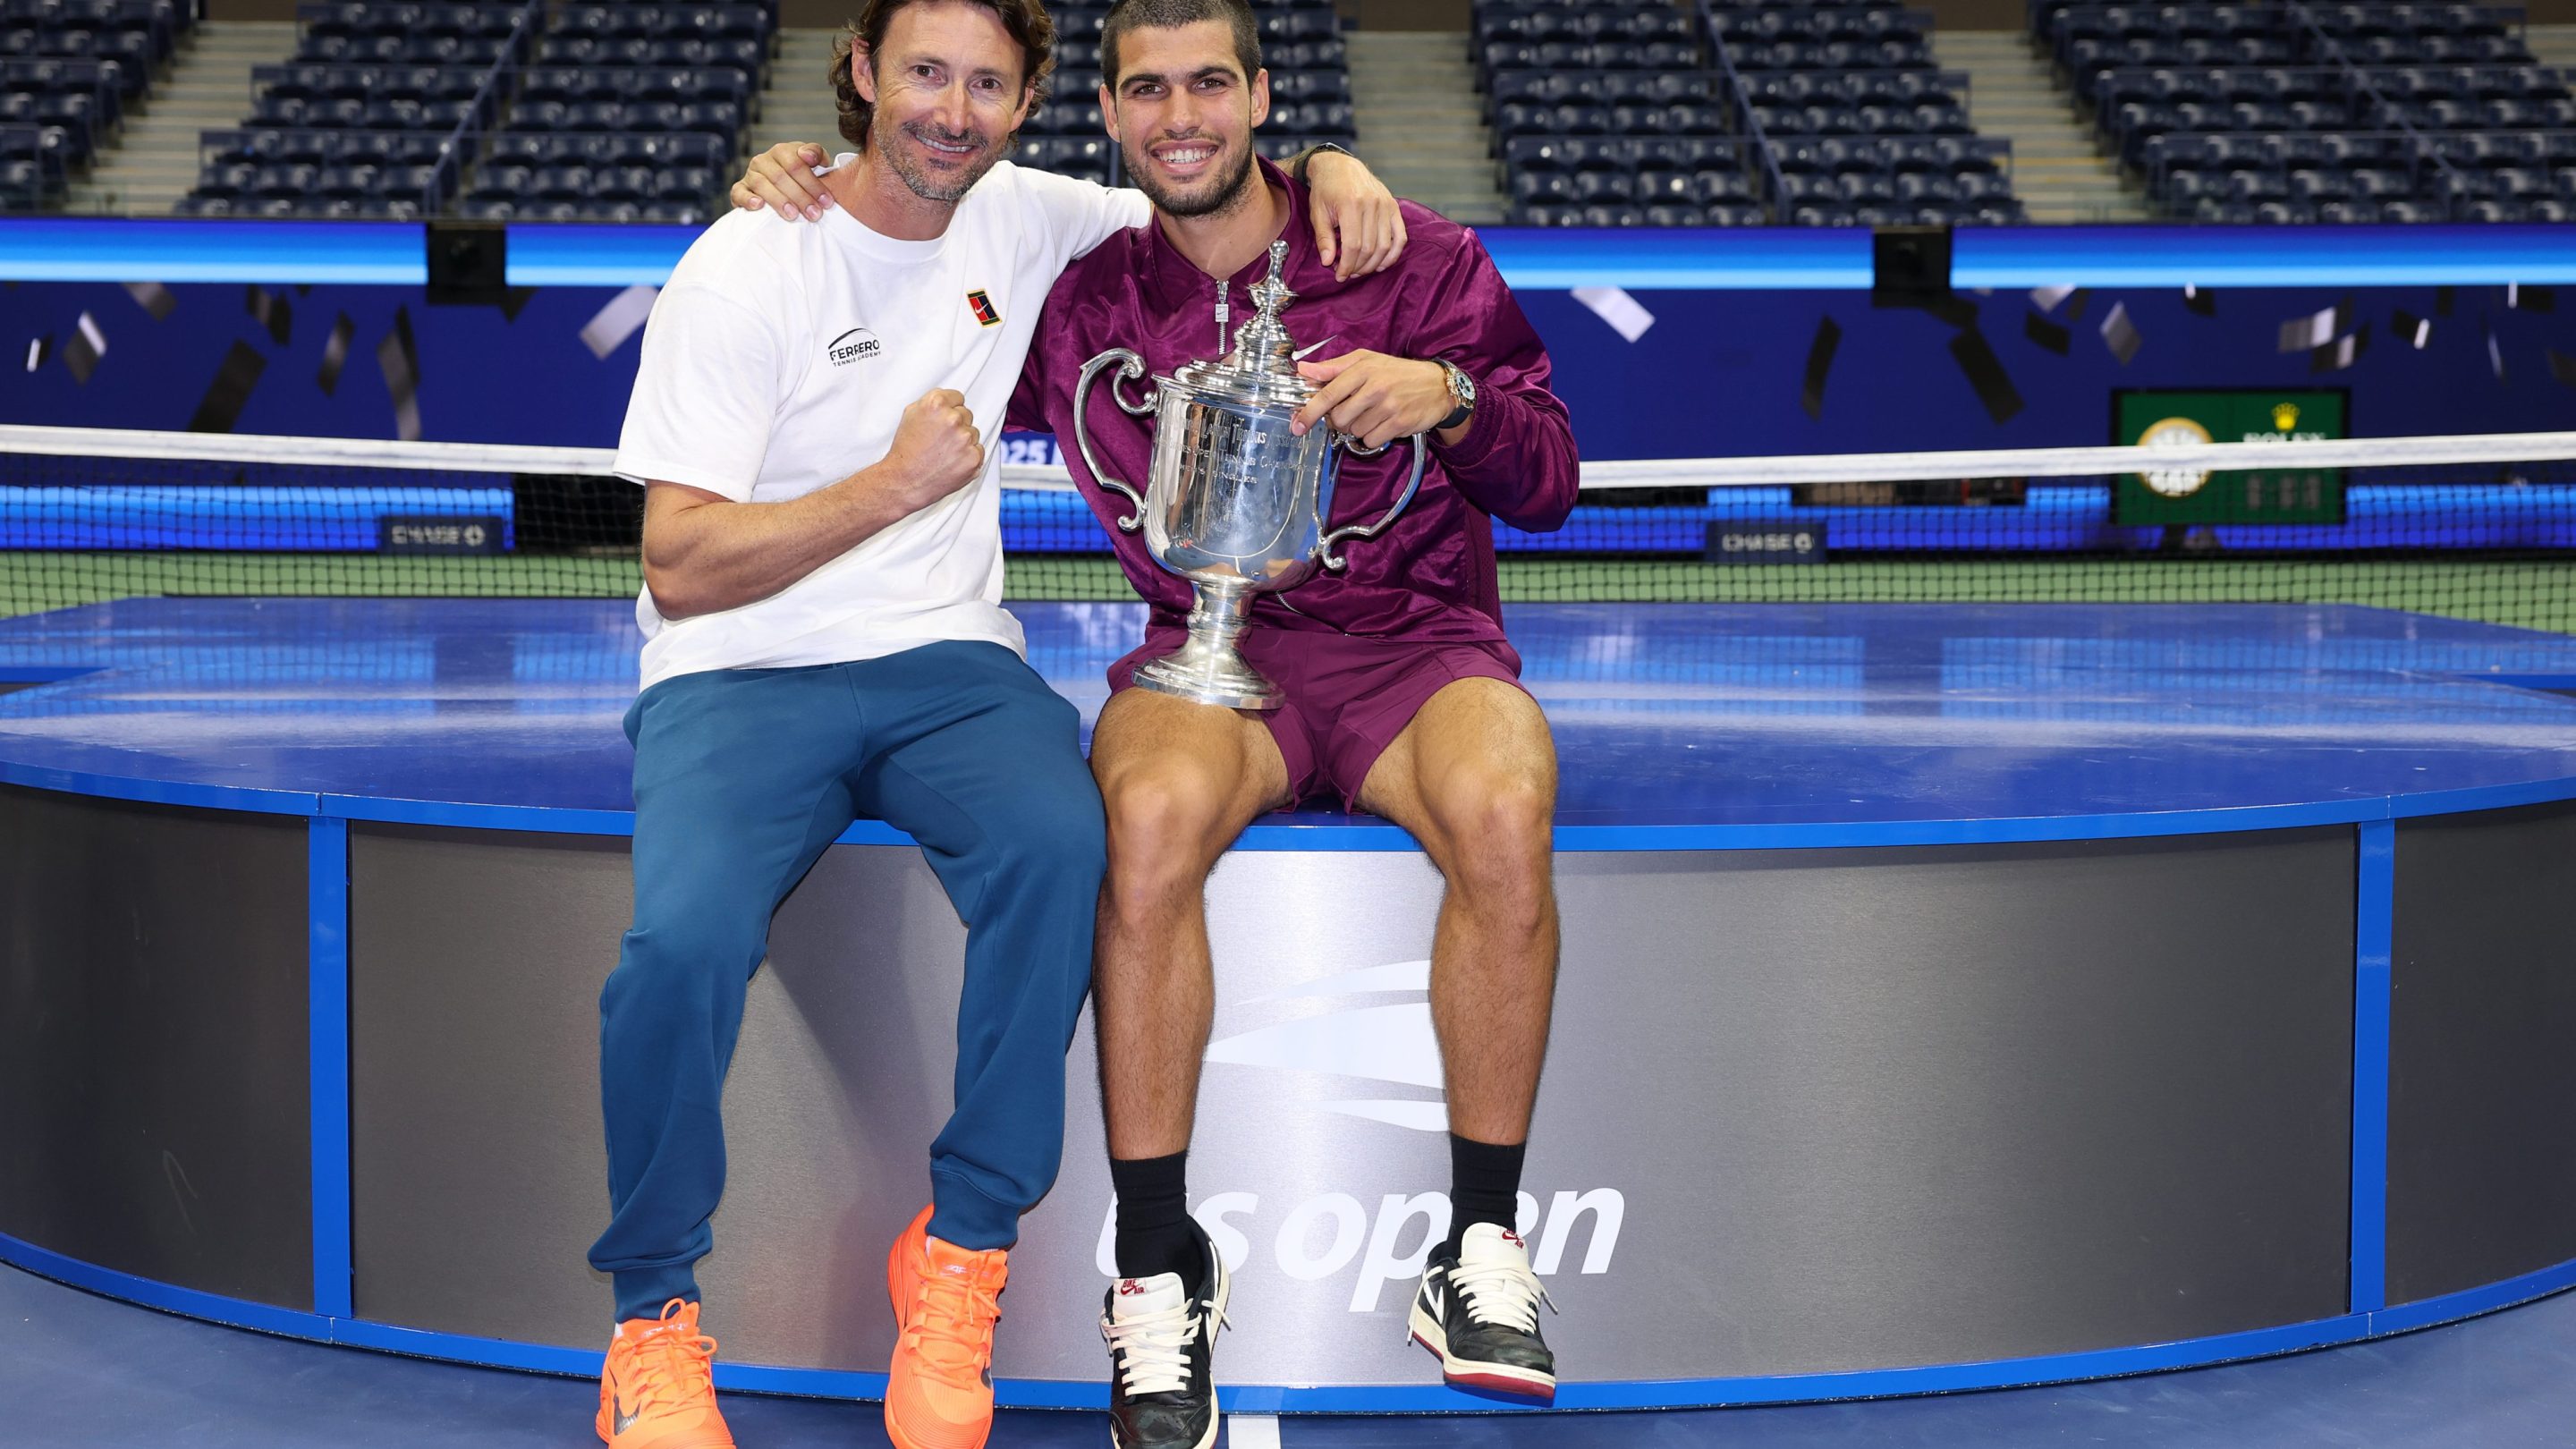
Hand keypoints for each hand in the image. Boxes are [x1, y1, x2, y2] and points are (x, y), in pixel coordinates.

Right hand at [731, 141, 834, 220]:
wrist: (780, 185)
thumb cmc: (801, 175)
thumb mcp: (813, 162)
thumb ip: (816, 154)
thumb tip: (809, 156)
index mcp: (782, 151)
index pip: (796, 164)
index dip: (813, 183)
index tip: (827, 201)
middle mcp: (763, 160)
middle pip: (780, 176)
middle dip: (800, 196)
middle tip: (814, 214)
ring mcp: (750, 174)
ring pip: (761, 184)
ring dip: (779, 201)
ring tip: (793, 215)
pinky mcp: (740, 189)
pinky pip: (739, 193)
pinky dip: (748, 199)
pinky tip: (759, 206)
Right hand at [873, 389, 985, 511]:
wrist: (905, 481)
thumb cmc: (906, 450)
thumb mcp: (911, 415)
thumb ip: (932, 402)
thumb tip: (949, 400)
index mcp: (936, 403)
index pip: (958, 397)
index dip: (949, 409)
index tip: (942, 420)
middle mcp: (953, 419)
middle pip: (967, 414)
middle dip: (956, 425)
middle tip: (940, 439)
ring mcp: (965, 439)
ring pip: (973, 433)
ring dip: (963, 441)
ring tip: (943, 452)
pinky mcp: (974, 458)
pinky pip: (978, 450)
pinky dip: (968, 456)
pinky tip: (951, 462)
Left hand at [1290, 351, 1450, 449]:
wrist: (1438, 386)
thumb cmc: (1398, 372)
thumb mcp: (1367, 360)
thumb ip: (1334, 367)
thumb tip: (1303, 370)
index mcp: (1363, 369)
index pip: (1328, 393)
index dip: (1309, 411)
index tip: (1297, 424)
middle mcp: (1375, 387)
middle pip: (1339, 417)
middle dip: (1339, 420)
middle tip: (1351, 411)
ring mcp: (1388, 406)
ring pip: (1354, 430)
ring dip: (1358, 427)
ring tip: (1373, 413)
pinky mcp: (1399, 423)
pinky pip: (1371, 440)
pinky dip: (1372, 436)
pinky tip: (1383, 423)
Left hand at [1304, 151, 1405, 281]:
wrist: (1340, 165)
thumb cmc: (1326, 189)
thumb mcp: (1317, 212)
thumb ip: (1323, 238)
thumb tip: (1327, 262)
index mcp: (1350, 204)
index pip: (1353, 245)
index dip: (1347, 265)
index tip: (1340, 275)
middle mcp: (1371, 204)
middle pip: (1369, 248)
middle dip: (1358, 266)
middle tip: (1348, 274)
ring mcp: (1385, 205)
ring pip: (1385, 245)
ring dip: (1373, 264)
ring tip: (1361, 270)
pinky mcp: (1393, 206)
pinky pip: (1400, 236)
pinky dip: (1393, 253)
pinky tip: (1381, 263)